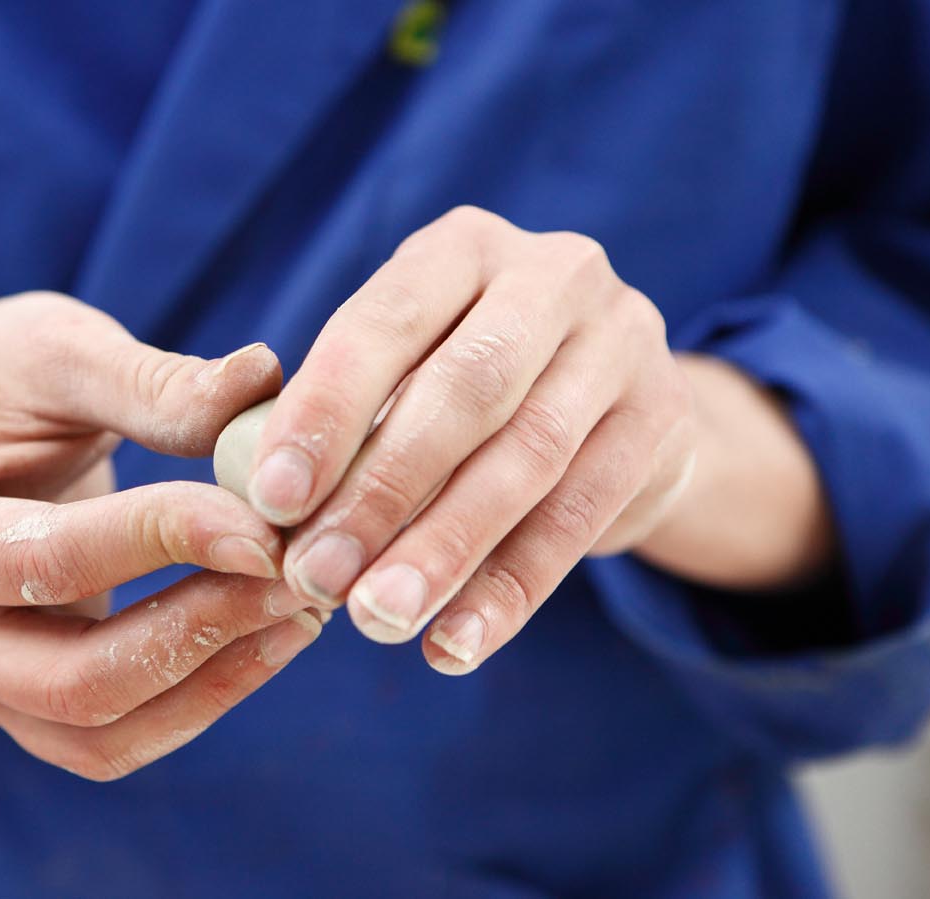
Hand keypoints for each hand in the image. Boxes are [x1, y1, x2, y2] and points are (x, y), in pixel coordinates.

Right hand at [0, 292, 321, 778]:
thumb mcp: (60, 350)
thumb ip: (153, 382)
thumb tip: (264, 382)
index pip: (48, 562)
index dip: (167, 543)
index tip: (265, 523)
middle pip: (73, 681)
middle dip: (201, 631)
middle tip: (298, 577)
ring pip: (100, 733)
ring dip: (214, 682)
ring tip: (301, 611)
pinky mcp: (23, 700)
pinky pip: (113, 737)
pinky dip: (197, 699)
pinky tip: (265, 637)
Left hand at [247, 208, 695, 673]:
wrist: (607, 394)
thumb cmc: (458, 382)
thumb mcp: (402, 368)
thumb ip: (342, 417)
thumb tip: (265, 504)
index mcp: (461, 247)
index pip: (382, 322)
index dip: (325, 411)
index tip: (272, 500)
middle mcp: (554, 275)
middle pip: (465, 391)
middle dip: (383, 491)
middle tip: (319, 577)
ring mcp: (623, 343)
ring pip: (528, 460)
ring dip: (445, 551)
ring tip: (378, 619)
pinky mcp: (664, 420)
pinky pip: (582, 519)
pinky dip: (510, 591)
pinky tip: (452, 645)